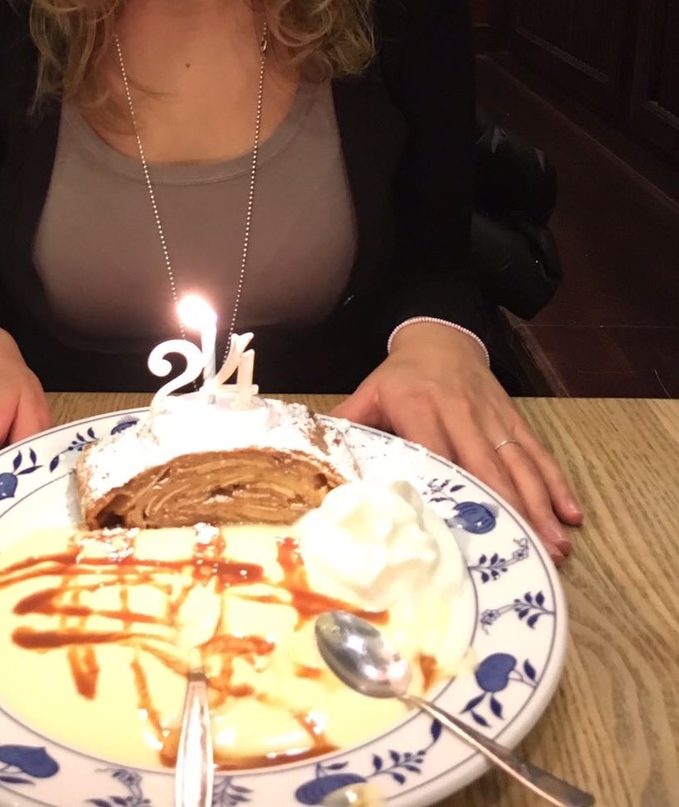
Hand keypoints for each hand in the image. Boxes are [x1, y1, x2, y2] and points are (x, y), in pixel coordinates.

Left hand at [332, 321, 582, 565]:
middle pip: (487, 465)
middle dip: (511, 509)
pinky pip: (536, 450)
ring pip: (518, 462)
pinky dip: (555, 481)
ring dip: (540, 504)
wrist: (439, 333)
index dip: (454, 490)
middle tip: (530, 551)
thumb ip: (347, 424)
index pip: (437, 453)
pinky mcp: (511, 416)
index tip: (466, 531)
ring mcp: (491, 415)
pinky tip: (571, 511)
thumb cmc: (399, 375)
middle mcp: (460, 412)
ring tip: (556, 544)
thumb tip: (313, 459)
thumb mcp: (369, 392)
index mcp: (420, 408)